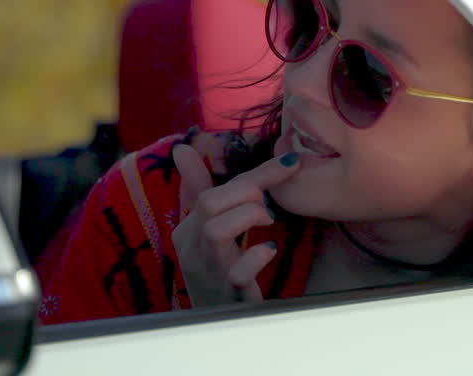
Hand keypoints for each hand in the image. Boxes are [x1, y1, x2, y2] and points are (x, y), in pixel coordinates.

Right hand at [171, 146, 300, 306]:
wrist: (214, 323)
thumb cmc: (213, 268)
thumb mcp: (205, 227)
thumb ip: (199, 188)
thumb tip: (182, 149)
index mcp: (187, 230)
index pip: (212, 191)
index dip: (255, 174)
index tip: (290, 161)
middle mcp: (193, 249)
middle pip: (210, 205)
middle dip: (248, 192)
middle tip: (268, 204)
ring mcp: (209, 272)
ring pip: (217, 231)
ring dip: (249, 216)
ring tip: (267, 220)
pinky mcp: (229, 294)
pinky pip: (238, 272)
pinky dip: (256, 256)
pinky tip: (268, 249)